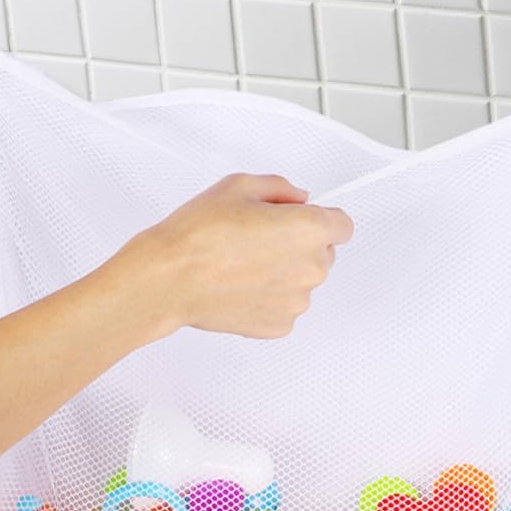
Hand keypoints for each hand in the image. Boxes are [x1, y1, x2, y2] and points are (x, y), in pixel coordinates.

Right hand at [117, 174, 353, 339]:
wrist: (167, 280)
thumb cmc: (197, 235)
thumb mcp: (239, 186)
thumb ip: (280, 188)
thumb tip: (298, 198)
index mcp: (309, 230)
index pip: (342, 225)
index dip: (321, 219)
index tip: (303, 220)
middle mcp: (311, 268)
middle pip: (323, 253)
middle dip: (299, 244)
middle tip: (259, 239)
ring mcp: (297, 300)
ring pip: (303, 281)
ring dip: (284, 272)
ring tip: (243, 264)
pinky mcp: (280, 325)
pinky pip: (285, 305)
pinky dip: (269, 298)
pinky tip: (240, 286)